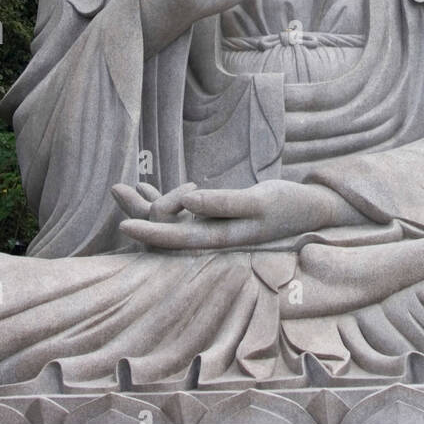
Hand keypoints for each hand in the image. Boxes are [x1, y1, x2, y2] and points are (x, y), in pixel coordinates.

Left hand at [112, 179, 359, 249]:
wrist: (308, 208)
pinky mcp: (216, 215)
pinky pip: (184, 210)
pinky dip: (166, 197)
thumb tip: (188, 202)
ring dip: (148, 203)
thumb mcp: (259, 201)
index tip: (124, 222)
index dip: (151, 232)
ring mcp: (213, 226)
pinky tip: (148, 184)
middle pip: (168, 229)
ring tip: (124, 185)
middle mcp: (212, 236)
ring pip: (172, 219)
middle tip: (115, 188)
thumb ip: (224, 203)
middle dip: (141, 211)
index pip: (178, 240)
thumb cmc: (287, 204)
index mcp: (221, 238)